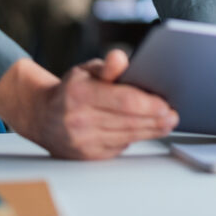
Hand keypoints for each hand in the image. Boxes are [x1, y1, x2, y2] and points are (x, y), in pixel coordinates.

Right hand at [0, 51, 178, 159]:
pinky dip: (135, 138)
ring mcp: (82, 142)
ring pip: (127, 136)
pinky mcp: (88, 156)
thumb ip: (107, 66)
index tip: (166, 103)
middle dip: (155, 119)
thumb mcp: (86, 70)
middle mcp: (79, 120)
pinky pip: (119, 147)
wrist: (42, 117)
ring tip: (167, 122)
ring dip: (151, 130)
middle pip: (128, 121)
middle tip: (173, 115)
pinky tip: (147, 130)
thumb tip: (120, 58)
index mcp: (79, 94)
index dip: (148, 104)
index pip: (122, 101)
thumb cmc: (71, 90)